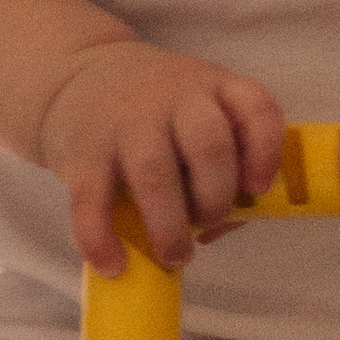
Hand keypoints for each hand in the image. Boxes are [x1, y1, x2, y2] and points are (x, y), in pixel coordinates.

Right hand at [39, 43, 283, 273]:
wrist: (74, 76)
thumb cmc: (153, 109)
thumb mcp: (195, 109)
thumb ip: (222, 160)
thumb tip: (221, 226)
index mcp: (212, 87)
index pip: (256, 107)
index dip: (265, 152)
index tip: (257, 188)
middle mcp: (173, 97)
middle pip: (210, 147)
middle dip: (217, 200)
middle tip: (206, 224)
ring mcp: (126, 123)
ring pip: (156, 176)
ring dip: (171, 228)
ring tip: (174, 256)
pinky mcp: (83, 151)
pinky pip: (92, 200)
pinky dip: (101, 238)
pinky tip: (113, 263)